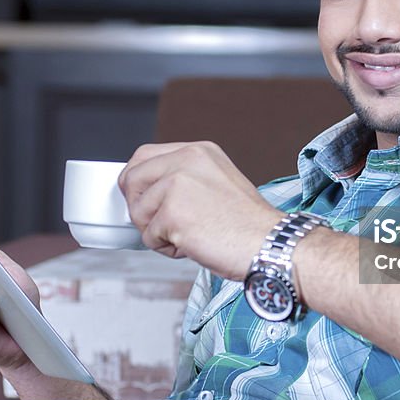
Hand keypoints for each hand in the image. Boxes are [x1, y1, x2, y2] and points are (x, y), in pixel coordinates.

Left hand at [118, 142, 282, 280]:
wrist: (268, 244)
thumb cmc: (247, 224)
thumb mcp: (216, 182)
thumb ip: (184, 178)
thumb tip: (149, 193)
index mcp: (198, 151)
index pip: (144, 156)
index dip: (137, 182)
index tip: (142, 198)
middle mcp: (186, 160)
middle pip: (132, 179)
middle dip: (139, 206)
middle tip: (160, 223)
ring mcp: (178, 185)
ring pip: (138, 211)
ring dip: (156, 232)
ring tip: (189, 235)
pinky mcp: (173, 213)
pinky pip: (148, 237)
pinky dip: (167, 249)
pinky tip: (193, 245)